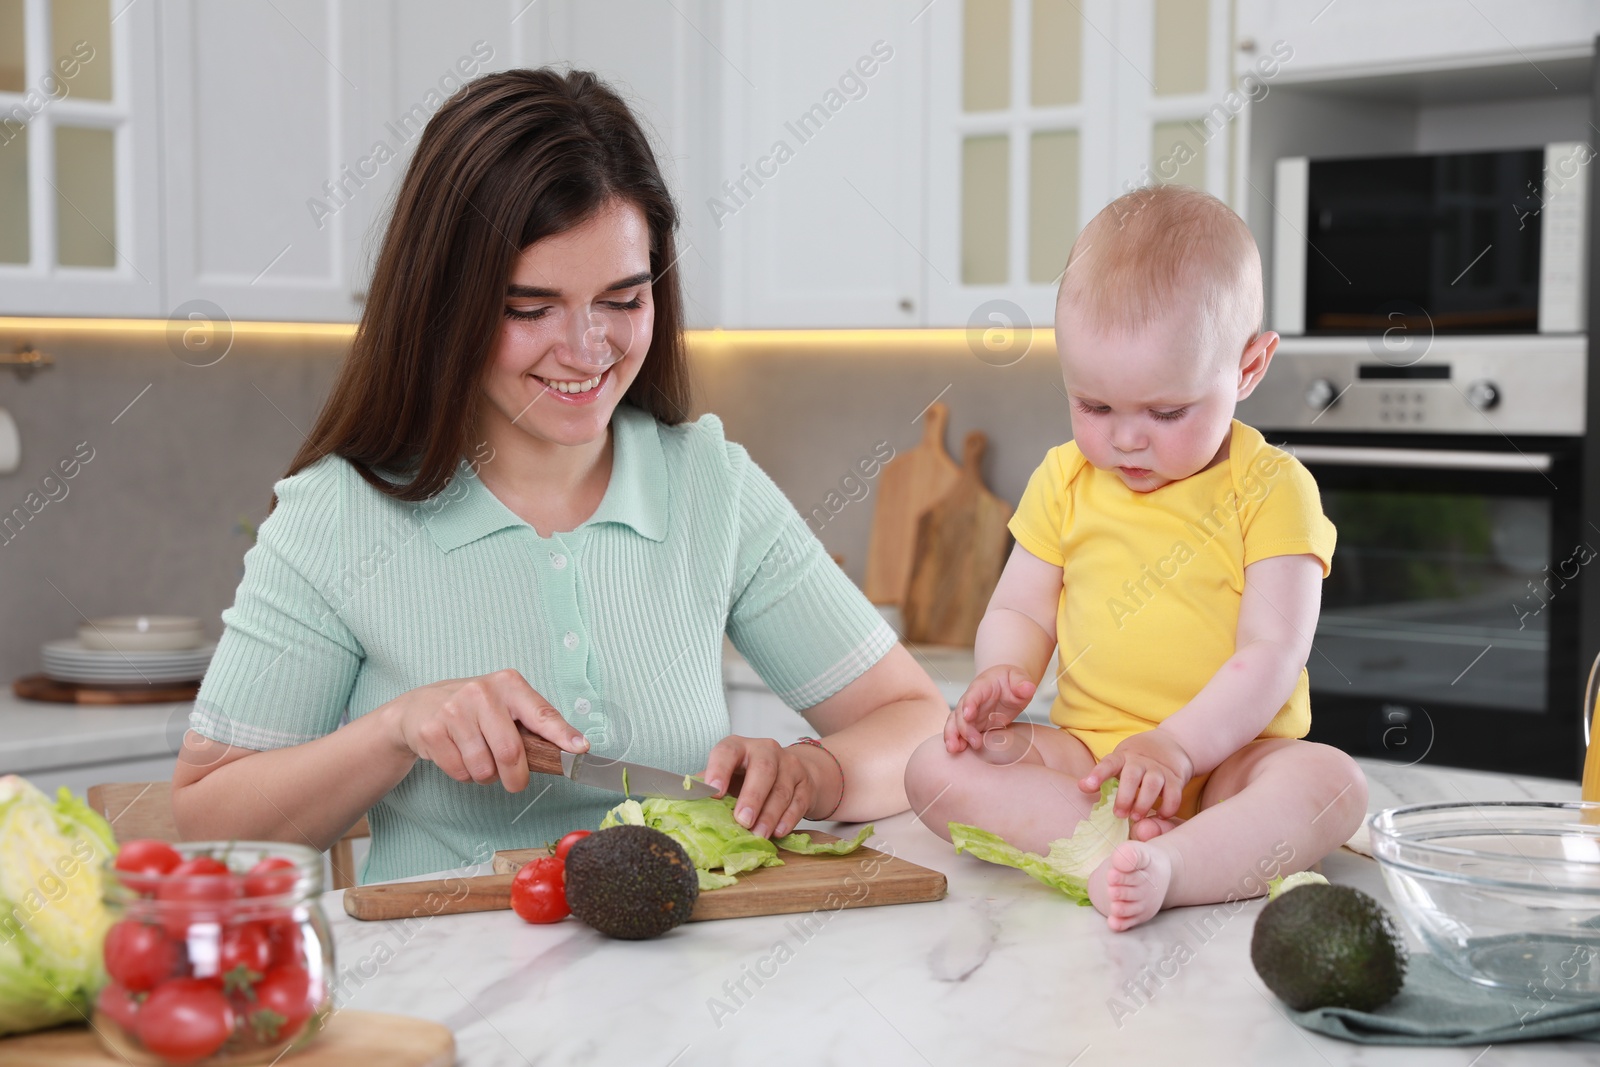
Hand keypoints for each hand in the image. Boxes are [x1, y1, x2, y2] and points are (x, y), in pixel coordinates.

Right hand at [381, 669, 588, 792]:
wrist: (418, 707)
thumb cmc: (472, 710)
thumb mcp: (503, 705)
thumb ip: (531, 723)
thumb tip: (569, 749)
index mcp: (508, 683)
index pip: (541, 713)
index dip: (562, 734)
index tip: (579, 749)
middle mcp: (481, 692)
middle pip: (511, 752)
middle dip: (517, 778)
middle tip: (515, 782)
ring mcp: (454, 710)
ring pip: (483, 768)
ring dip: (486, 776)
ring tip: (479, 759)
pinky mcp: (432, 731)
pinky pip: (460, 772)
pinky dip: (464, 775)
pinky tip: (458, 756)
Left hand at [701, 736, 839, 838]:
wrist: (788, 772)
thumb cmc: (748, 776)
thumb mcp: (727, 775)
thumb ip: (708, 786)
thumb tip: (681, 801)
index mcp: (738, 747)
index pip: (727, 751)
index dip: (719, 770)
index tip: (713, 792)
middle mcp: (765, 750)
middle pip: (763, 769)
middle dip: (752, 796)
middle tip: (742, 820)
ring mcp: (789, 765)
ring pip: (781, 789)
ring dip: (769, 814)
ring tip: (758, 835)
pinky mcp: (805, 783)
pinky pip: (799, 801)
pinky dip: (789, 819)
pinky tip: (778, 832)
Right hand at [945, 665, 1036, 752]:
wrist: (1005, 685)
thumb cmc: (1010, 681)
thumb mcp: (1020, 678)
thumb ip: (1022, 683)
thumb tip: (1028, 688)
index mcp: (982, 686)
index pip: (973, 694)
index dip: (969, 704)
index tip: (968, 715)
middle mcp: (971, 699)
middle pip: (960, 712)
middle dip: (963, 728)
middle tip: (974, 742)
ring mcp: (970, 713)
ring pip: (954, 723)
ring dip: (952, 735)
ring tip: (954, 749)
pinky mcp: (972, 724)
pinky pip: (959, 732)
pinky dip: (956, 741)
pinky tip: (957, 751)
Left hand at [1079, 730, 1193, 820]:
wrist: (1170, 745)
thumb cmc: (1136, 761)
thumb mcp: (1119, 763)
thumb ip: (1103, 775)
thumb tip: (1082, 787)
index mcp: (1122, 757)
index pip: (1108, 763)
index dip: (1097, 774)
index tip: (1086, 786)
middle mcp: (1141, 761)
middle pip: (1132, 775)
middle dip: (1125, 797)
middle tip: (1119, 814)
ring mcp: (1159, 769)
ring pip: (1153, 783)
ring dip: (1144, 803)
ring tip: (1136, 817)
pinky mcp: (1176, 779)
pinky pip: (1174, 794)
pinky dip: (1168, 807)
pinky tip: (1159, 816)